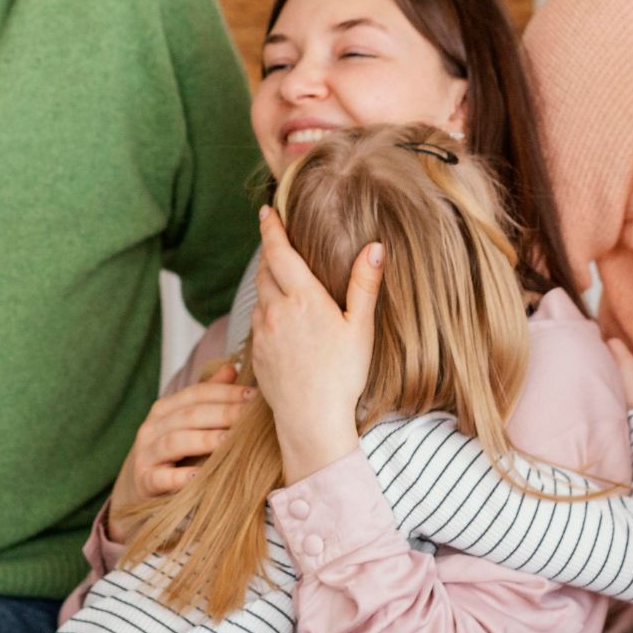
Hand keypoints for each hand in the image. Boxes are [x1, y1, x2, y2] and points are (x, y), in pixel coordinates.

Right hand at [108, 363, 256, 542]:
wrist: (141, 485)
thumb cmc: (174, 450)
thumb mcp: (187, 422)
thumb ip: (208, 396)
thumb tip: (232, 368)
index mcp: (165, 409)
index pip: (197, 394)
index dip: (225, 392)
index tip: (253, 396)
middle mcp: (152, 428)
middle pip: (189, 415)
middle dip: (222, 413)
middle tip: (249, 417)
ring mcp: (146, 455)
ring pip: (175, 442)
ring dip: (204, 440)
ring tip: (228, 441)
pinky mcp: (145, 482)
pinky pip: (161, 478)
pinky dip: (179, 477)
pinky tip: (199, 476)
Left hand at [249, 204, 383, 483]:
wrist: (312, 419)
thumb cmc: (342, 376)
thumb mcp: (360, 328)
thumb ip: (364, 285)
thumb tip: (375, 248)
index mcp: (303, 299)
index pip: (279, 253)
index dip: (271, 229)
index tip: (266, 212)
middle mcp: (276, 311)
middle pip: (265, 271)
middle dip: (269, 253)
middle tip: (276, 241)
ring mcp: (262, 333)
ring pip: (260, 296)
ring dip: (267, 282)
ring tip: (281, 278)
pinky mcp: (256, 353)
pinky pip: (258, 321)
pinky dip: (266, 310)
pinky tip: (280, 319)